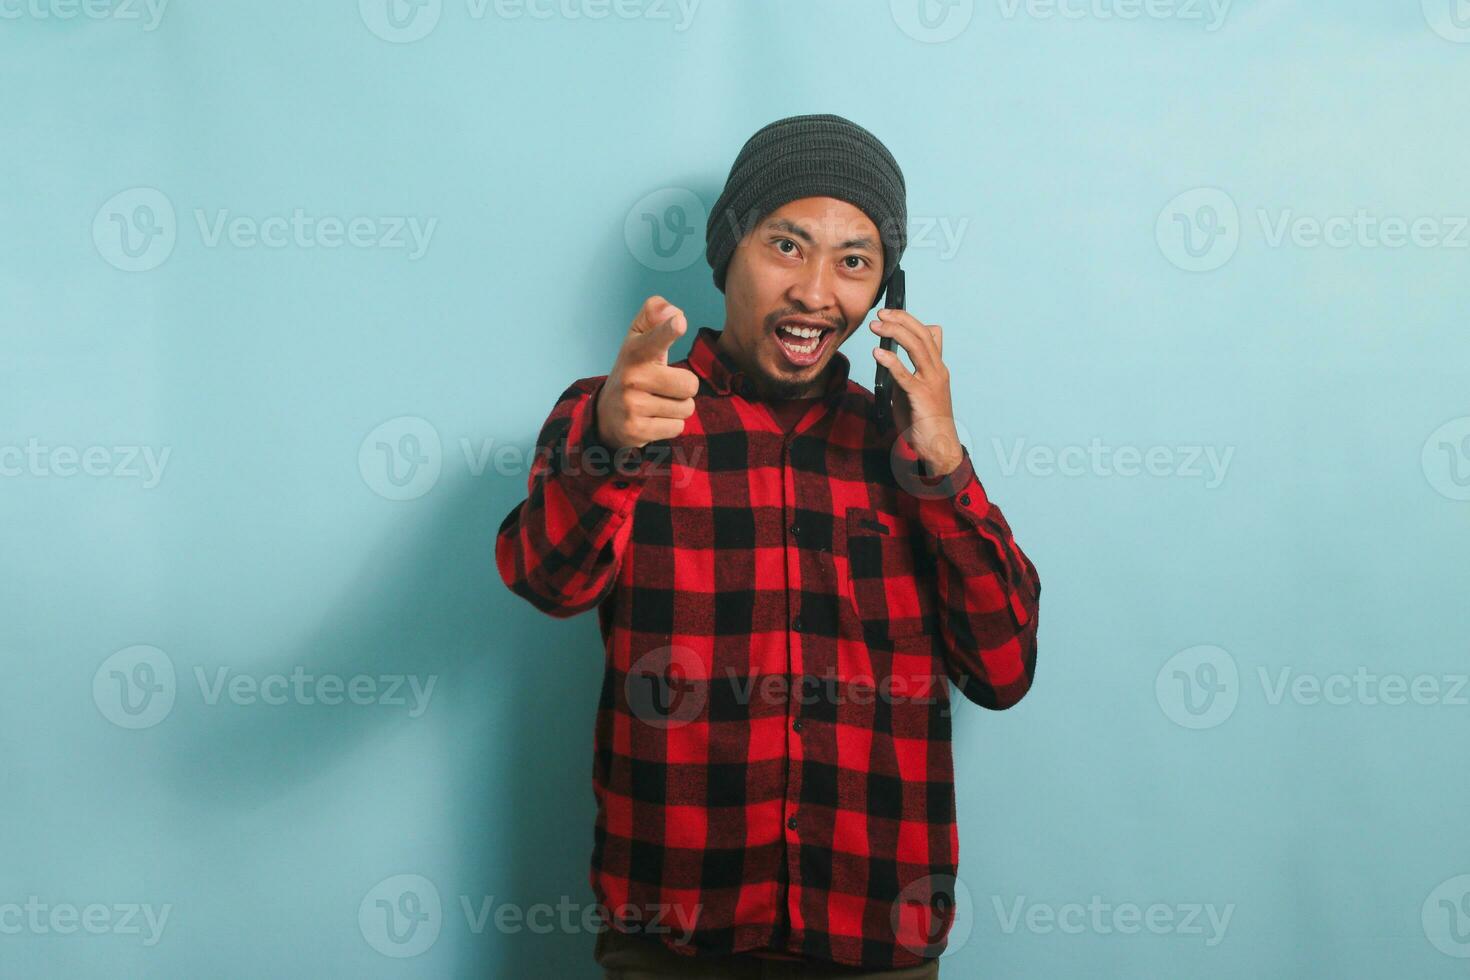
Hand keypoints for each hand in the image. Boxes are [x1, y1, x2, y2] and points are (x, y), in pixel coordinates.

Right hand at [594, 296, 699, 452]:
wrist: (606, 415)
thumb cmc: (635, 370)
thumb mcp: (639, 339)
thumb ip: (654, 315)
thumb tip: (675, 313)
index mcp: (635, 351)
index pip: (655, 338)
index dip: (668, 329)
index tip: (679, 322)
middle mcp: (632, 377)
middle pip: (689, 385)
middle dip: (684, 388)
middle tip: (664, 387)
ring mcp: (632, 405)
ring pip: (686, 408)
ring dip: (677, 408)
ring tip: (657, 403)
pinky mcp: (636, 430)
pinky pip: (677, 427)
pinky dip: (670, 425)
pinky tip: (653, 419)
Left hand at [870, 308, 963, 476]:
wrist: (938, 448)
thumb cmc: (924, 422)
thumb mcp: (914, 392)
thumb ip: (906, 373)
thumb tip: (889, 357)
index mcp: (937, 368)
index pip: (928, 334)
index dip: (909, 320)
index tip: (890, 313)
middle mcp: (937, 371)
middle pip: (922, 334)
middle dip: (900, 320)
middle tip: (880, 314)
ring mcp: (931, 382)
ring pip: (917, 347)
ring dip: (895, 332)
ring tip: (876, 326)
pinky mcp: (922, 396)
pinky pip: (905, 374)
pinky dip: (890, 361)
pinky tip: (877, 353)